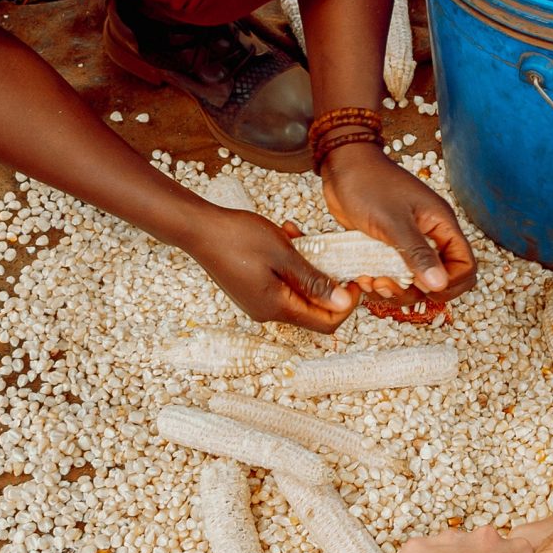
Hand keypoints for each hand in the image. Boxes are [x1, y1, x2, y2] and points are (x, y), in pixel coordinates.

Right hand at [187, 206, 359, 333]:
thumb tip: (344, 303)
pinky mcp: (252, 290)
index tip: (355, 278)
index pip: (326, 323)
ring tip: (300, 237)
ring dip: (308, 267)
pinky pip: (283, 284)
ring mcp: (258, 302)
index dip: (347, 304)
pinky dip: (290, 265)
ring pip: (299, 292)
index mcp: (277, 308)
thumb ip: (314, 282)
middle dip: (327, 281)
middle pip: (313, 309)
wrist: (198, 229)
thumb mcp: (284, 255)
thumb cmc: (238, 238)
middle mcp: (268, 312)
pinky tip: (286, 238)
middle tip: (329, 251)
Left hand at [320, 144, 475, 308]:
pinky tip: (364, 278)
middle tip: (389, 287)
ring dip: (395, 290)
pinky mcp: (389, 247)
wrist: (342, 166)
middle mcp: (430, 236)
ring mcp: (410, 243)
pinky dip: (381, 283)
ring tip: (372, 282)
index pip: (465, 265)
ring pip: (415, 282)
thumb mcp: (393, 221)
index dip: (450, 284)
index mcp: (441, 225)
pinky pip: (394, 275)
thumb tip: (440, 284)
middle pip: (440, 279)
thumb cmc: (369, 183)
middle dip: (416, 291)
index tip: (422, 287)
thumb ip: (417, 254)